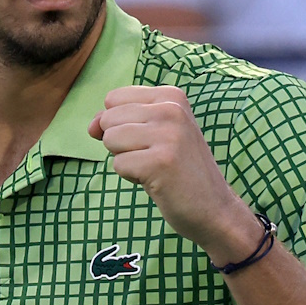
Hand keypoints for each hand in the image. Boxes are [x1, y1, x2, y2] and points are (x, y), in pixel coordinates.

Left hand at [88, 86, 259, 258]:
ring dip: (126, 159)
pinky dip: (132, 177)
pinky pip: (118, 164)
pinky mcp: (160, 162)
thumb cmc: (180, 170)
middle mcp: (171, 109)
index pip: (113, 98)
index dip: (119, 124)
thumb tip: (91, 126)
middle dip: (121, 143)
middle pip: (108, 119)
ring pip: (110, 139)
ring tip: (155, 167)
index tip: (148, 139)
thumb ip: (120, 120)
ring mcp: (168, 135)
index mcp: (172, 96)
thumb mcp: (156, 133)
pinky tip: (157, 180)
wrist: (215, 209)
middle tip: (154, 156)